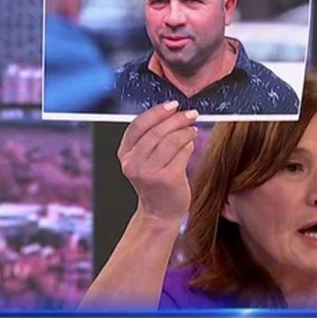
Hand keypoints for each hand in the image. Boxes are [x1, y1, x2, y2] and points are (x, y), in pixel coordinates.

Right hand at [117, 101, 198, 222]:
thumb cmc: (155, 182)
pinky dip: (188, 145)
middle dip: (176, 119)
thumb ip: (151, 138)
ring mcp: (149, 173)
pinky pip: (182, 153)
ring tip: (192, 128)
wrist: (159, 212)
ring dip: (185, 130)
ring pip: (170, 140)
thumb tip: (173, 113)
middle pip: (156, 131)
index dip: (156, 112)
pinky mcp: (167, 179)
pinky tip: (191, 143)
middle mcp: (133, 164)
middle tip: (190, 114)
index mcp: (124, 154)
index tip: (173, 105)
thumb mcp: (144, 159)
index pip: (137, 125)